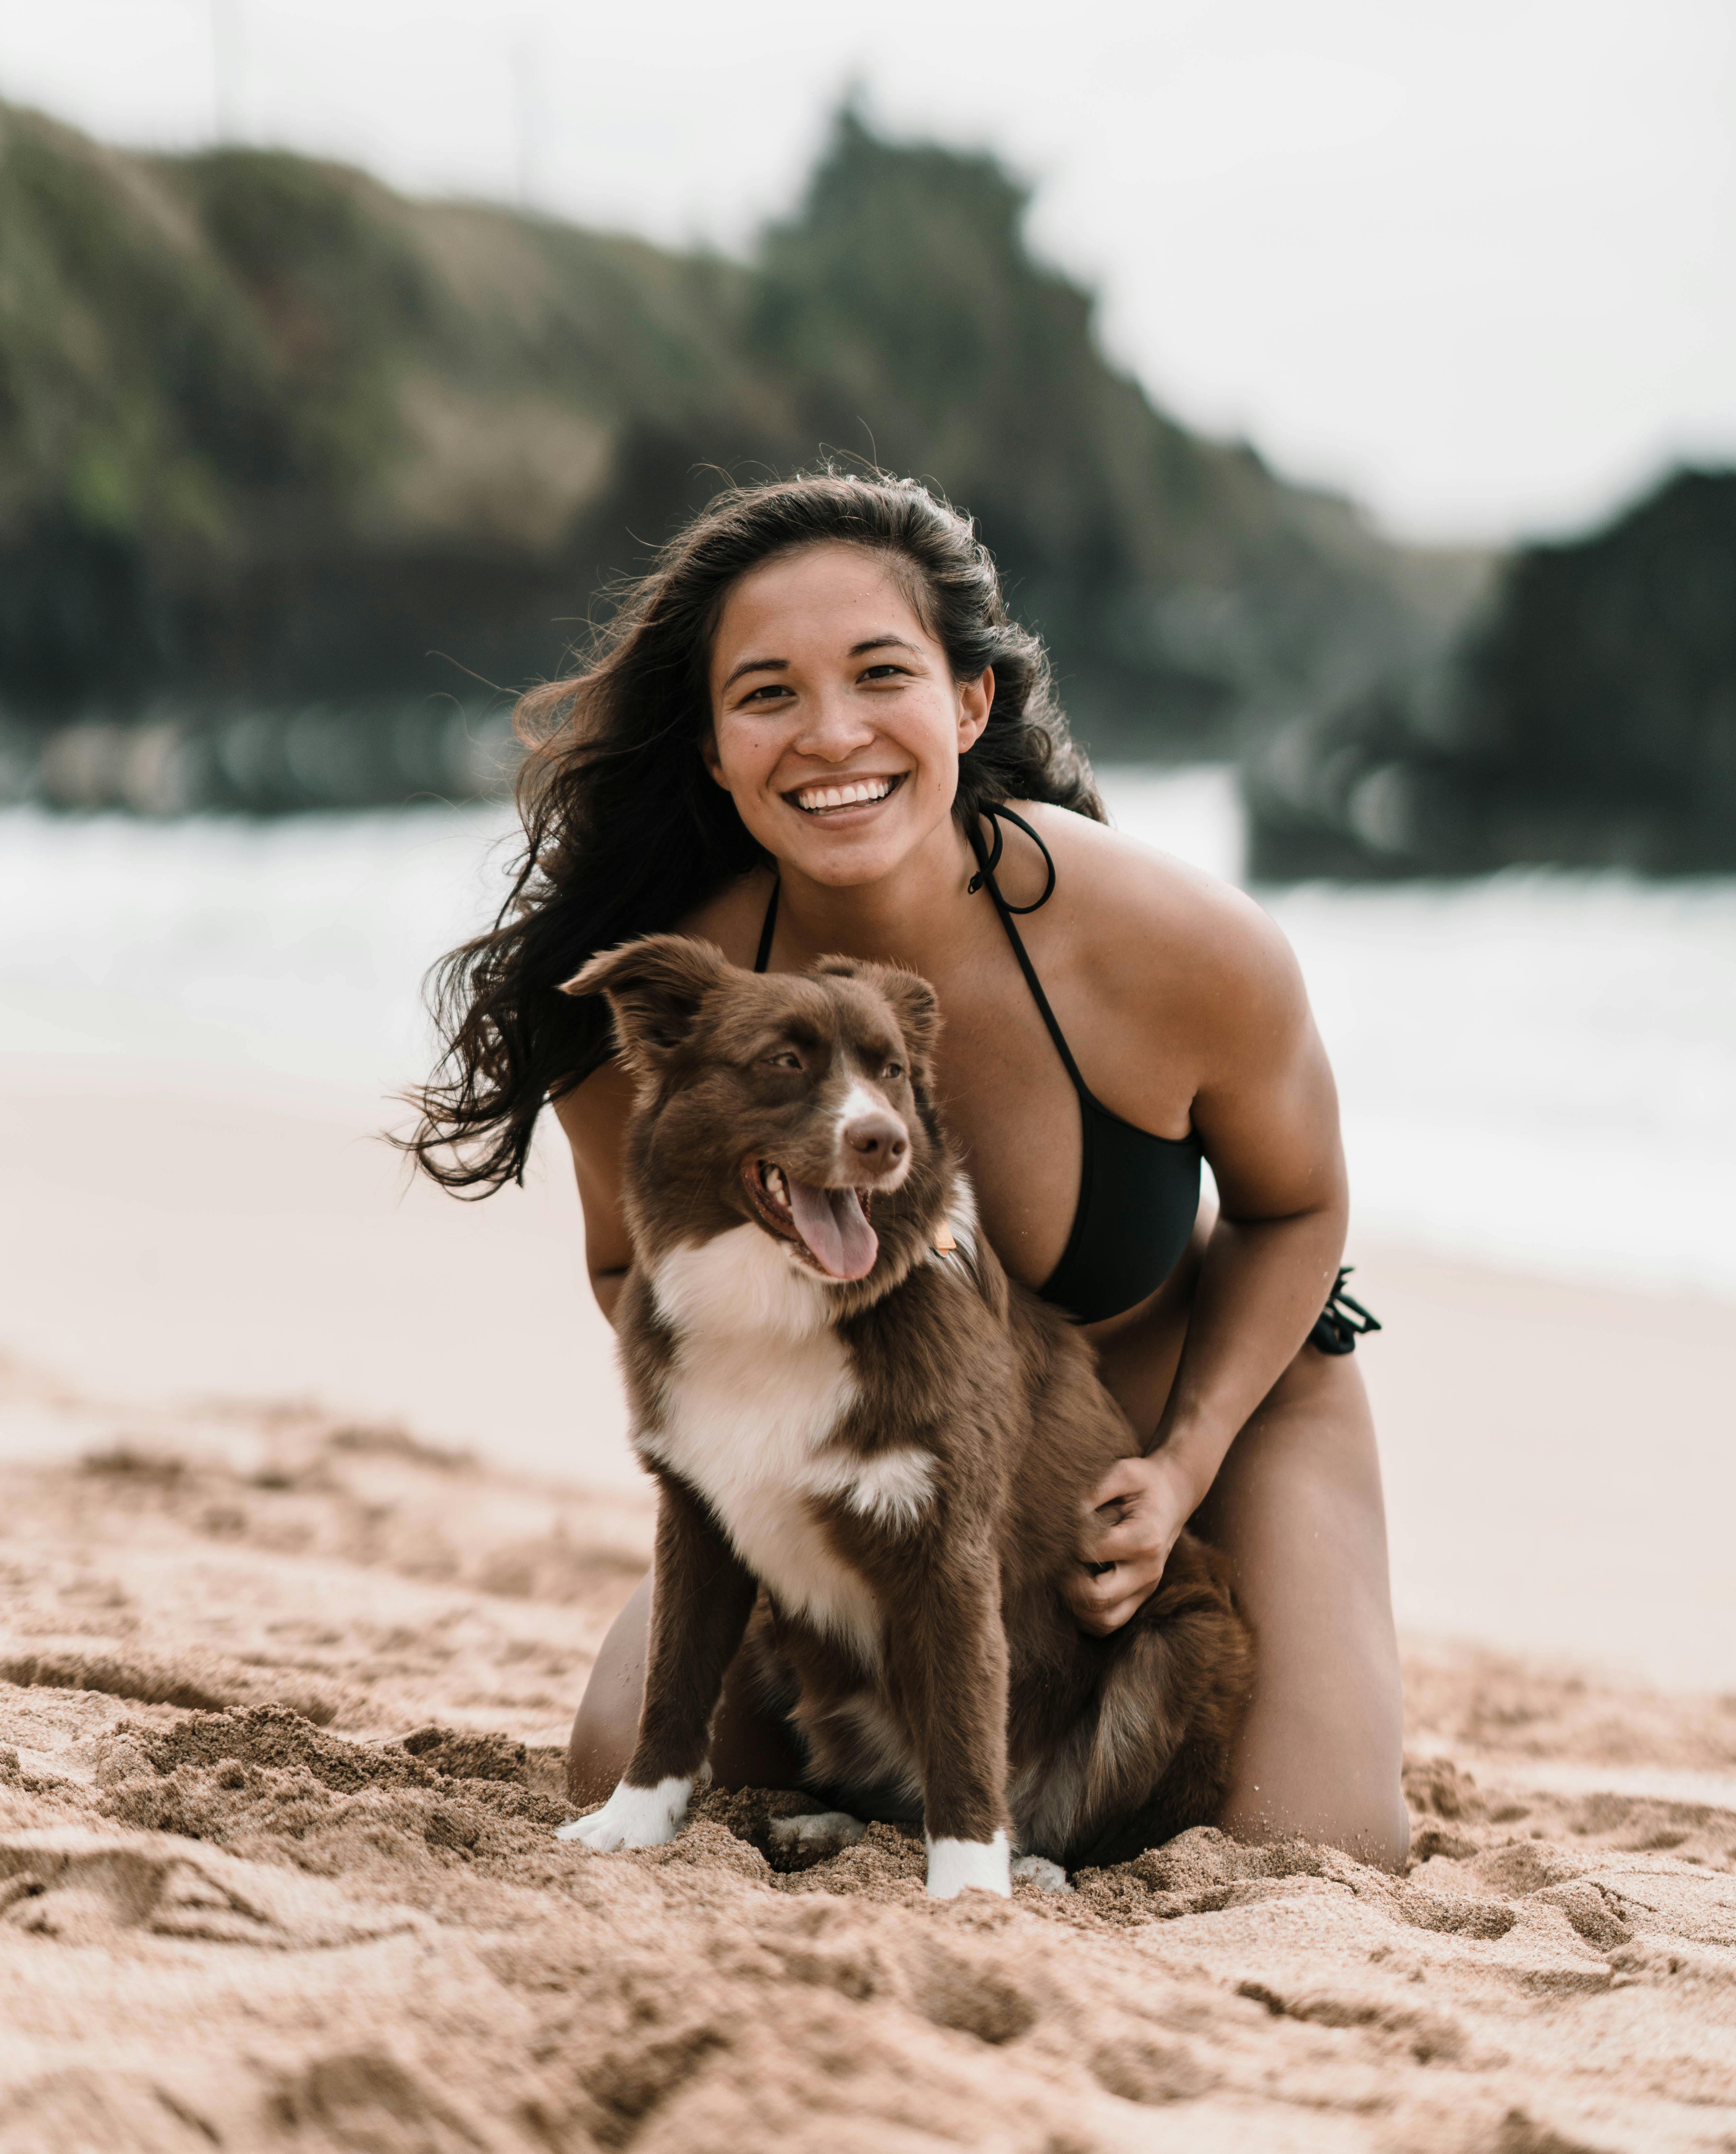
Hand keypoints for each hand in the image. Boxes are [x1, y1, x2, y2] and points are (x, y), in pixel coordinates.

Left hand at [1066, 1448, 1200, 1636]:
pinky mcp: (1140, 1598)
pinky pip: (1109, 1623)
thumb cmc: (1143, 1483)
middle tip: (1052, 1562)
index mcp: (1145, 1539)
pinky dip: (1086, 1616)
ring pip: (1102, 1620)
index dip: (1065, 1543)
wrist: (1174, 1495)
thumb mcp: (1122, 1473)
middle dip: (1066, 1583)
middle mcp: (1148, 1571)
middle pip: (1097, 1598)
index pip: (1090, 1552)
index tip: (1056, 1531)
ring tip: (1062, 1578)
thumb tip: (1061, 1513)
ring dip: (1074, 1606)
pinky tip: (1074, 1592)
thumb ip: (1093, 1490)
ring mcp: (1146, 1589)